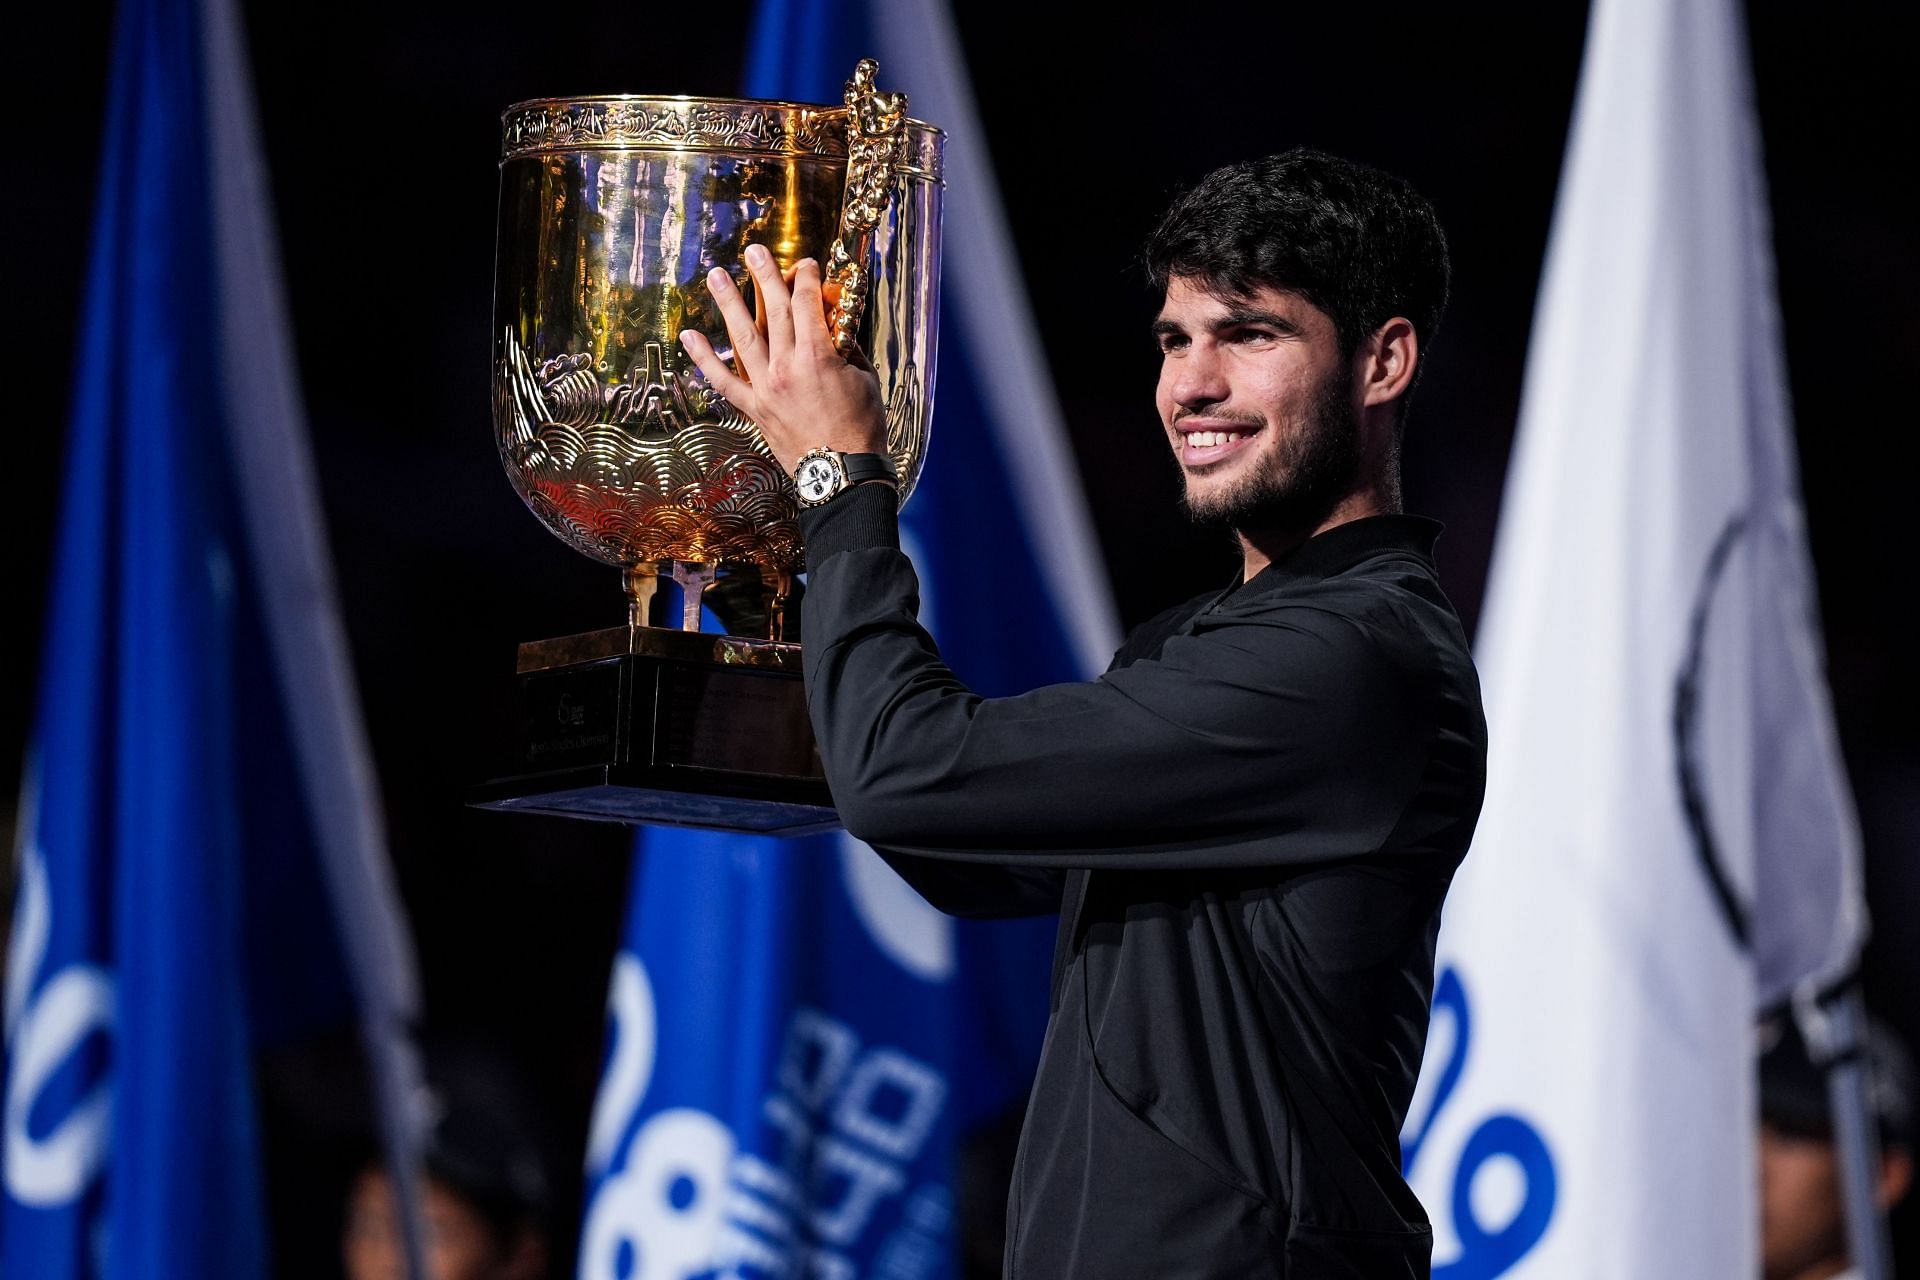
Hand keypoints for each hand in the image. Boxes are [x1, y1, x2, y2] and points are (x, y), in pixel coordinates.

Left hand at [679, 244, 887, 475]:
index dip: (806, 278)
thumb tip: (836, 328)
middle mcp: (786, 367)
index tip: (805, 264)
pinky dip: (704, 359)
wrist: (842, 476)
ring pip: (744, 336)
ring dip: (729, 303)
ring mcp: (765, 388)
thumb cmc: (861, 430)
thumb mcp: (865, 381)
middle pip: (775, 311)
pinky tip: (689, 337)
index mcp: (818, 356)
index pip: (808, 304)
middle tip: (754, 251)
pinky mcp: (754, 409)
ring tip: (717, 276)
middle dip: (765, 276)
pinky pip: (723, 381)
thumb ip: (848, 350)